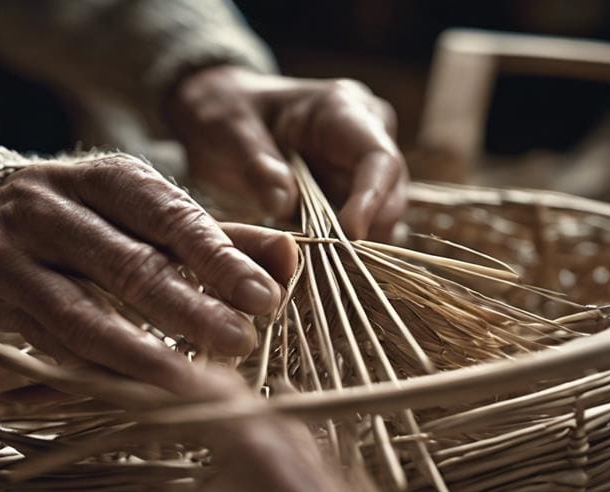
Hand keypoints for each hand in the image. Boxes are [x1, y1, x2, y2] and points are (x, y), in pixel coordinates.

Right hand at [0, 154, 297, 397]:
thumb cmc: (70, 212)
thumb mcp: (135, 208)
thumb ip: (212, 235)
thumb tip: (289, 255)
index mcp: (109, 177)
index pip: (171, 216)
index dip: (218, 256)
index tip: (265, 295)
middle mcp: (59, 206)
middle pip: (130, 262)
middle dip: (188, 306)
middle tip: (241, 342)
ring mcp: (18, 250)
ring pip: (84, 311)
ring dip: (140, 352)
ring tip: (192, 383)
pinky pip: (49, 340)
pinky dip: (95, 368)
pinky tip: (137, 391)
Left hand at [167, 66, 406, 239]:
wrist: (219, 116)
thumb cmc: (225, 110)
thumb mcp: (228, 127)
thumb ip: (256, 161)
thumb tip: (283, 203)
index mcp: (343, 109)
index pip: (378, 158)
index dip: (371, 199)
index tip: (350, 234)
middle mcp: (365, 137)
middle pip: (390, 194)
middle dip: (364, 231)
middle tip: (323, 262)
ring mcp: (358, 171)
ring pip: (379, 221)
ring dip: (350, 248)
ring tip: (309, 263)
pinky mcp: (345, 200)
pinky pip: (353, 234)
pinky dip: (335, 253)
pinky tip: (307, 263)